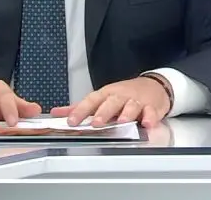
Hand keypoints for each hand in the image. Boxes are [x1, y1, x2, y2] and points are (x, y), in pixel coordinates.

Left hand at [50, 76, 171, 128]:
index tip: (72, 121)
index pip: (91, 101)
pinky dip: (150, 118)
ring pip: (131, 106)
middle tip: (97, 123)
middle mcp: (120, 96)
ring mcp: (136, 101)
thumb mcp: (101, 98)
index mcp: (106, 94)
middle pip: (111, 102)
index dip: (81, 110)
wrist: (153, 86)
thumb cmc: (124, 94)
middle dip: (104, 113)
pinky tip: (147, 124)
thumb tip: (57, 112)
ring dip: (126, 114)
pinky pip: (151, 112)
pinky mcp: (152, 107)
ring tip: (122, 122)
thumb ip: (80, 107)